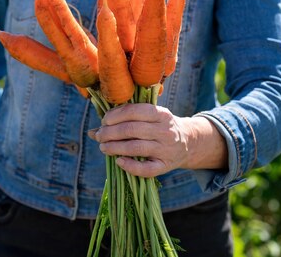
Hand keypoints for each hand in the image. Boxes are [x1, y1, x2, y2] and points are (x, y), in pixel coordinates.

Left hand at [88, 103, 227, 177]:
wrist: (188, 142)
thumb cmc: (159, 127)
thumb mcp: (147, 118)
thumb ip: (122, 121)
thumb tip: (92, 131)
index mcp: (161, 114)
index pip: (135, 111)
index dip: (115, 116)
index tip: (104, 121)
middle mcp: (165, 130)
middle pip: (132, 130)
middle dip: (111, 133)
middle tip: (100, 136)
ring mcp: (167, 149)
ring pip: (137, 148)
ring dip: (115, 148)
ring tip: (103, 147)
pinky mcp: (166, 166)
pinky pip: (147, 169)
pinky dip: (130, 166)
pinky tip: (118, 162)